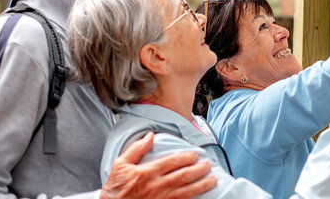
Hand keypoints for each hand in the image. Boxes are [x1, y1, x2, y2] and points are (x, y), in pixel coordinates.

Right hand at [100, 132, 216, 198]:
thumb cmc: (116, 188)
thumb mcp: (121, 164)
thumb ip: (136, 149)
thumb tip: (150, 135)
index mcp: (148, 173)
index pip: (173, 162)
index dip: (187, 157)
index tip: (196, 155)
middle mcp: (157, 186)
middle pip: (184, 176)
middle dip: (199, 170)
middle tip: (208, 165)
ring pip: (187, 191)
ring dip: (202, 185)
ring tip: (213, 179)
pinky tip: (201, 196)